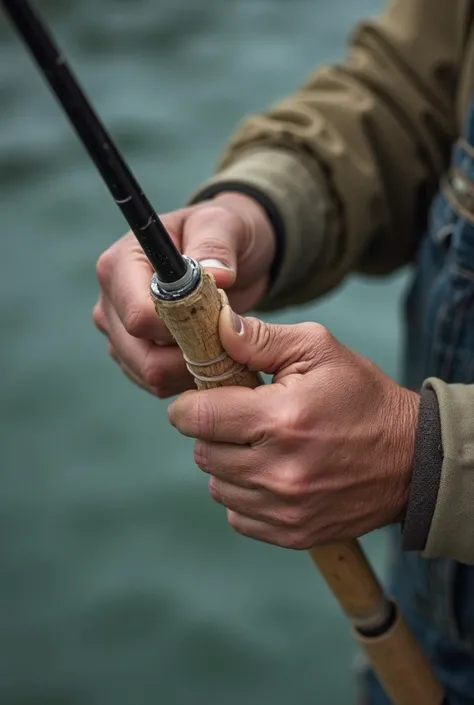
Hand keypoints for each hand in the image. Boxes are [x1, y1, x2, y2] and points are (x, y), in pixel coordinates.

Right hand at [93, 193, 275, 397]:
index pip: (139, 316)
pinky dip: (185, 378)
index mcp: (121, 264)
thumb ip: (217, 246)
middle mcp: (111, 300)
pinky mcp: (132, 355)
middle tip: (227, 340)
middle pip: (141, 353)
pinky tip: (208, 357)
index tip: (215, 320)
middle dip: (188, 354)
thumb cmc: (220, 233)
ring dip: (190, 368)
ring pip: (150, 374)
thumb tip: (218, 275)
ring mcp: (118, 331)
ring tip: (222, 346)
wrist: (225, 255)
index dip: (180, 328)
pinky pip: (156, 383)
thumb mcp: (223, 226)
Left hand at [168, 308, 418, 548]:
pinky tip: (271, 474)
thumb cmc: (363, 396)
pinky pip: (237, 515)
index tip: (198, 399)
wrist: (411, 459)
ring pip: (217, 485)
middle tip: (240, 419)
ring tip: (260, 446)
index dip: (189, 405)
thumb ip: (261, 338)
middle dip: (212, 432)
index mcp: (282, 419)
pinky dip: (244, 494)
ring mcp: (285, 509)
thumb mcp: (319, 349)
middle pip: (203, 453)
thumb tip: (217, 328)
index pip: (198, 417)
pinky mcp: (292, 534)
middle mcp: (279, 471)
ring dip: (228, 464)